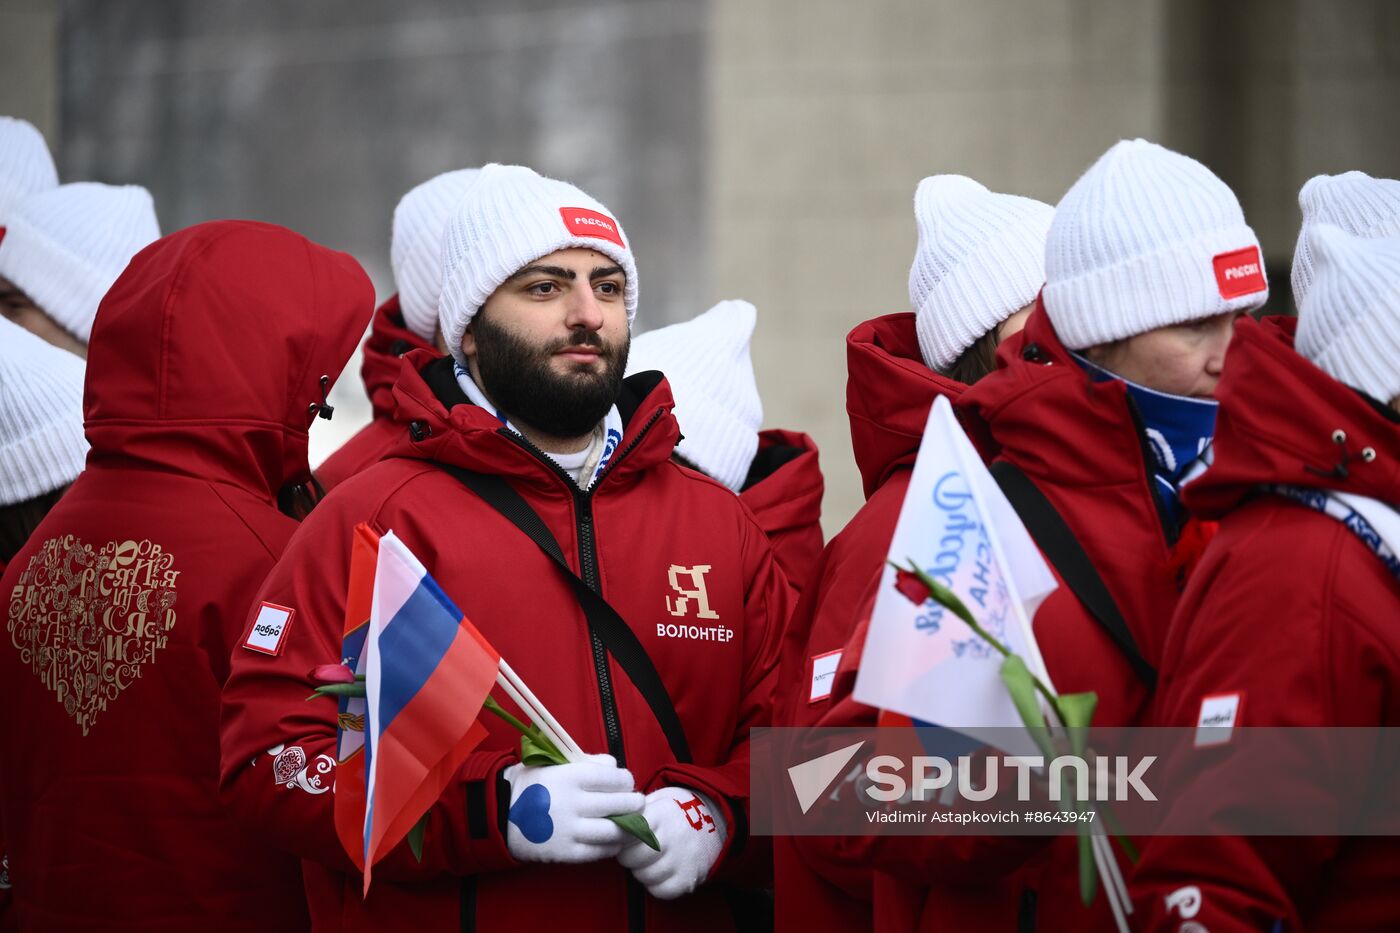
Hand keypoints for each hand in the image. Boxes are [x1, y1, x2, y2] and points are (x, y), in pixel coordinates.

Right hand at [503, 754, 643, 863]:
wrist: (499, 814)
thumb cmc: (531, 784)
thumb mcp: (554, 763)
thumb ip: (587, 763)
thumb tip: (615, 767)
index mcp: (571, 776)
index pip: (614, 778)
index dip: (626, 780)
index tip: (627, 783)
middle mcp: (573, 803)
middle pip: (620, 804)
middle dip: (634, 803)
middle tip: (637, 803)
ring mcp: (570, 830)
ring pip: (615, 831)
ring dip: (628, 827)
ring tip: (630, 823)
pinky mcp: (566, 852)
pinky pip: (600, 851)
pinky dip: (612, 846)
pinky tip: (613, 840)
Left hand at [617, 786, 727, 899]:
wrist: (714, 820)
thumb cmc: (673, 813)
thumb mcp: (656, 801)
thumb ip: (632, 812)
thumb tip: (606, 822)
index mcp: (662, 813)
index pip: (628, 831)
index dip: (620, 836)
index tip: (623, 835)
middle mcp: (674, 835)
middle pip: (632, 857)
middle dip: (628, 856)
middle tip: (634, 850)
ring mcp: (683, 858)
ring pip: (644, 875)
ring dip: (641, 871)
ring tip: (649, 860)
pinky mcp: (689, 878)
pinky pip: (660, 890)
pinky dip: (655, 884)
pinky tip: (660, 871)